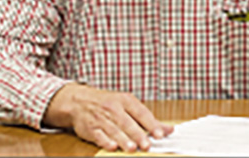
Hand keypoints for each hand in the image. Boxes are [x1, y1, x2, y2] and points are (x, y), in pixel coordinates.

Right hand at [44, 82, 172, 150]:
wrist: (80, 101)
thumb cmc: (108, 103)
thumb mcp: (128, 105)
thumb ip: (148, 119)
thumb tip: (168, 129)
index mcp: (125, 100)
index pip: (141, 112)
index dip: (151, 124)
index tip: (160, 134)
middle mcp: (113, 108)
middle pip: (128, 123)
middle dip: (138, 135)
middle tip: (147, 145)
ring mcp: (101, 118)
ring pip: (114, 130)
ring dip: (124, 140)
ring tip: (132, 148)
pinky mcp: (91, 128)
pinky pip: (99, 136)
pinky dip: (106, 142)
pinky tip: (113, 147)